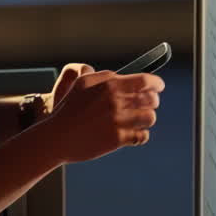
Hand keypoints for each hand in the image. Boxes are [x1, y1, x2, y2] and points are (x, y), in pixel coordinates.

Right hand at [40, 71, 163, 163]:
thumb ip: (103, 76)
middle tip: (148, 105)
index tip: (159, 87)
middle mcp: (116, 101)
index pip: (146, 80)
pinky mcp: (117, 139)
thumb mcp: (82, 83)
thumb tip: (121, 76)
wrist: (57, 136)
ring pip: (150, 118)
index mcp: (109, 84)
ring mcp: (117, 120)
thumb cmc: (69, 109)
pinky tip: (133, 134)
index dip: (157, 84)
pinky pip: (142, 136)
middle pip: (152, 99)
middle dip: (153, 102)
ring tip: (139, 120)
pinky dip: (141, 135)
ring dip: (147, 119)